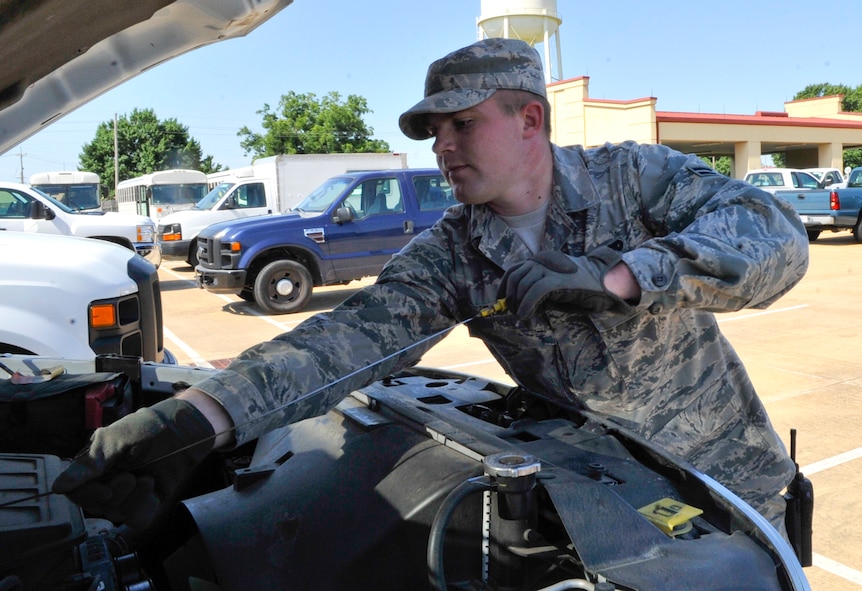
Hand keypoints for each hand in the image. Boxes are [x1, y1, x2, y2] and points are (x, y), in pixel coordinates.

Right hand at [51, 397, 214, 529]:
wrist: (190, 428)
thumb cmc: (153, 425)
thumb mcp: (118, 437)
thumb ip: (91, 462)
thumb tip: (58, 487)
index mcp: (96, 463)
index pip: (76, 491)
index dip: (86, 496)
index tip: (104, 490)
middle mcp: (109, 479)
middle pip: (96, 505)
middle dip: (114, 495)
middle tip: (131, 477)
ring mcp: (129, 492)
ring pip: (116, 513)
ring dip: (132, 498)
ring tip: (147, 477)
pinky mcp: (148, 501)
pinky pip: (137, 519)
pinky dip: (144, 509)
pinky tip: (154, 489)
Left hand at [498, 247, 625, 317]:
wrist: (605, 281)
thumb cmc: (580, 286)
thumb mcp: (554, 283)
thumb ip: (536, 287)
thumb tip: (517, 303)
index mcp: (541, 259)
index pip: (514, 271)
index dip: (504, 287)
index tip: (502, 301)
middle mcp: (542, 260)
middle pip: (515, 278)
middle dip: (510, 297)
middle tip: (514, 312)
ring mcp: (550, 269)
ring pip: (522, 285)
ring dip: (518, 304)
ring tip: (523, 316)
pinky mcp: (557, 279)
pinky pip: (533, 292)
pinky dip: (526, 305)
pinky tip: (526, 315)